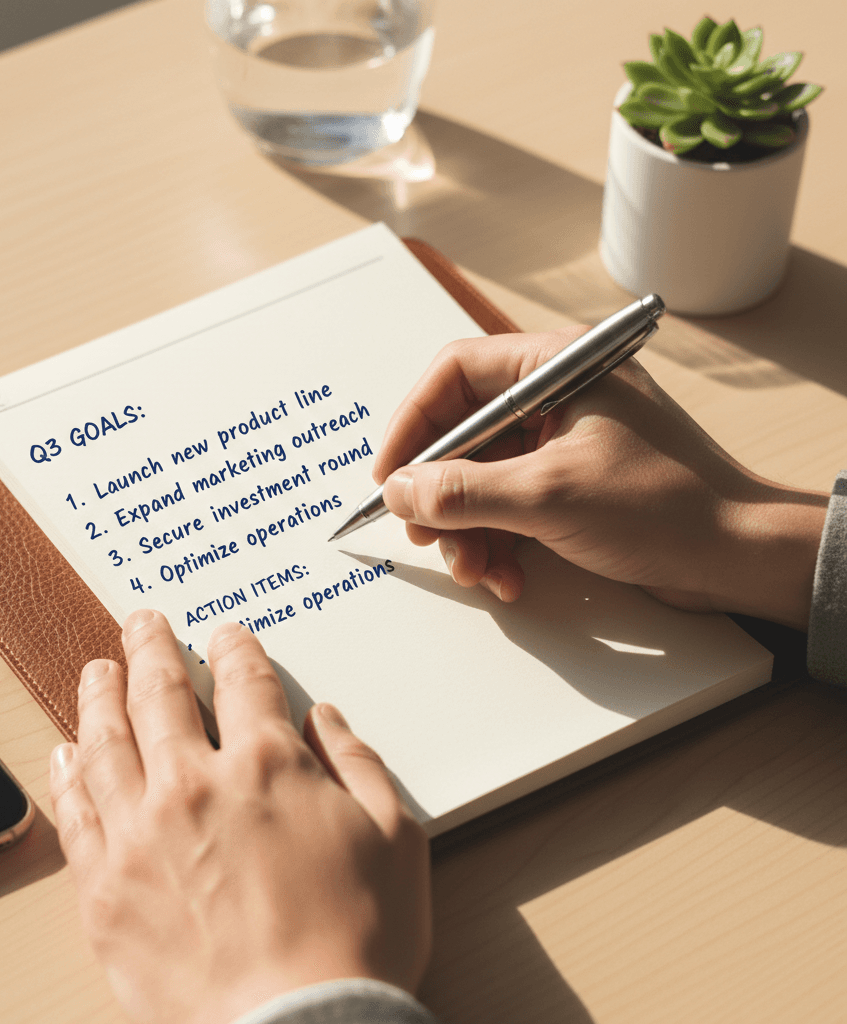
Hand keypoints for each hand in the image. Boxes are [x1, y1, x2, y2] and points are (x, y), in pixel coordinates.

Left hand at [49, 611, 430, 1023]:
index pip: (243, 682)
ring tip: (96, 667)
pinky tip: (63, 752)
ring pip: (106, 741)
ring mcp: (140, 835)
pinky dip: (67, 775)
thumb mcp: (394, 836)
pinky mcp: (105, 889)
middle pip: (160, 694)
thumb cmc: (354, 941)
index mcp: (265, 766)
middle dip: (151, 648)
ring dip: (100, 695)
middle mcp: (193, 786)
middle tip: (142, 623)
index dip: (234, 650)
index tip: (226, 638)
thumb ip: (357, 763)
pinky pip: (75, 814)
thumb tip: (326, 718)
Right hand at [375, 327, 828, 630]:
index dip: (412, 425)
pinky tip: (505, 575)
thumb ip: (464, 491)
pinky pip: (510, 506)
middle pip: (463, 434)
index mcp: (555, 366)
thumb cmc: (665, 505)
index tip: (389, 476)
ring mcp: (562, 442)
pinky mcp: (569, 485)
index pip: (454, 375)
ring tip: (476, 569)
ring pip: (482, 478)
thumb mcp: (549, 496)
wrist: (738, 557)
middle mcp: (554, 396)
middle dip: (441, 493)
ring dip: (468, 529)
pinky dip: (498, 543)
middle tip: (425, 534)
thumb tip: (399, 491)